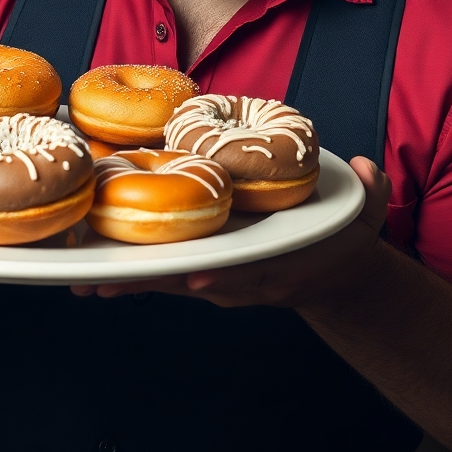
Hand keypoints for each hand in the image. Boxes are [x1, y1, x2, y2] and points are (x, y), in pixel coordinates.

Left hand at [70, 156, 390, 311]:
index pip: (247, 270)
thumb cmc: (343, 240)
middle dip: (146, 283)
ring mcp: (220, 279)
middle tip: (97, 281)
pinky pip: (164, 273)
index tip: (197, 276)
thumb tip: (370, 168)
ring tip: (77, 279)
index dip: (223, 274)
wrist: (332, 276)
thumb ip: (373, 192)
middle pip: (190, 280)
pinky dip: (130, 272)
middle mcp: (241, 277)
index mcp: (278, 263)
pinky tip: (90, 271)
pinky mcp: (203, 272)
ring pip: (168, 281)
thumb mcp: (366, 215)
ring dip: (125, 281)